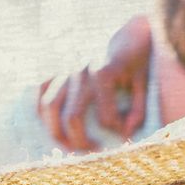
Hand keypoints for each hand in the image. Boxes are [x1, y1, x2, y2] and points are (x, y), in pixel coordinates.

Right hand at [36, 15, 152, 151]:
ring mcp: (65, 68)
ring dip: (56, 132)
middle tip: (94, 153)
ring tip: (70, 148)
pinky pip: (41, 91)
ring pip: (49, 106)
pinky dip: (42, 111)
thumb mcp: (144, 81)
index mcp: (103, 72)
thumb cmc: (137, 58)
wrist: (124, 31)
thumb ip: (138, 109)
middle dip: (82, 141)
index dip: (115, 131)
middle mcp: (79, 70)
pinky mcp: (57, 67)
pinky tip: (53, 127)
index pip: (105, 117)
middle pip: (71, 117)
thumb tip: (126, 133)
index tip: (125, 135)